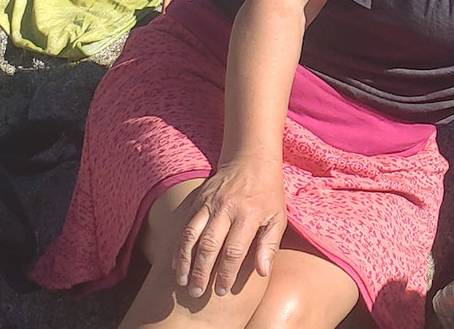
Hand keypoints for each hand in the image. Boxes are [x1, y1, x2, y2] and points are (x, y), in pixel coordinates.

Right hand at [173, 156, 286, 298]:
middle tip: (197, 293)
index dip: (227, 273)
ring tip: (182, 282)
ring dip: (185, 261)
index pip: (235, 250)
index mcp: (250, 214)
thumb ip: (270, 245)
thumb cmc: (268, 194)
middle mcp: (227, 208)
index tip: (222, 291)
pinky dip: (178, 246)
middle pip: (210, 245)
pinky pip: (185, 226)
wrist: (252, 160)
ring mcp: (210, 203)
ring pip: (191, 236)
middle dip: (202, 272)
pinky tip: (175, 263)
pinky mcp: (198, 200)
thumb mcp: (278, 217)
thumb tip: (262, 272)